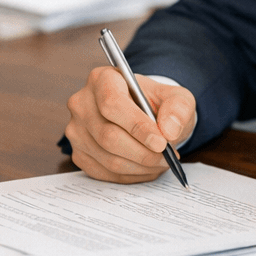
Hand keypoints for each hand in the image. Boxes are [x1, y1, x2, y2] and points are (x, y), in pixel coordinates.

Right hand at [65, 67, 195, 183]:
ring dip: (140, 166)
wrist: (144, 116)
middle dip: (143, 152)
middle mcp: (82, 104)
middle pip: (108, 135)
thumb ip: (178, 108)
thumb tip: (169, 130)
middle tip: (167, 157)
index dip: (137, 126)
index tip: (161, 142)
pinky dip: (130, 175)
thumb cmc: (156, 104)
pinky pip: (104, 172)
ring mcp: (76, 130)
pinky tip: (146, 168)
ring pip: (107, 158)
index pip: (112, 103)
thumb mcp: (177, 98)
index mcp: (102, 79)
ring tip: (161, 162)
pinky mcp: (78, 154)